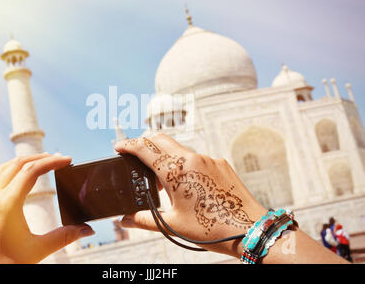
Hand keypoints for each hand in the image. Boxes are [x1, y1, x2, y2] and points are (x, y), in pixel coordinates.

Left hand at [0, 153, 93, 263]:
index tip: (67, 160)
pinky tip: (19, 176)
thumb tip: (86, 230)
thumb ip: (65, 237)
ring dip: (24, 161)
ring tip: (42, 162)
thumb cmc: (3, 264)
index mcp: (7, 204)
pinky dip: (11, 169)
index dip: (52, 162)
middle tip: (58, 158)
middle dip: (40, 158)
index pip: (31, 171)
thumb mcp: (38, 250)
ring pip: (4, 167)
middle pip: (17, 163)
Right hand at [115, 134, 266, 256]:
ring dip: (165, 155)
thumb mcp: (173, 224)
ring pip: (179, 148)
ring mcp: (208, 159)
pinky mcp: (220, 163)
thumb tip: (125, 221)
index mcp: (176, 172)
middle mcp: (192, 159)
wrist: (249, 229)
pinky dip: (184, 163)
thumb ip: (145, 220)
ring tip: (161, 177)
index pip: (145, 149)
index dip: (128, 145)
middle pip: (161, 139)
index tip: (118, 146)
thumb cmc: (211, 229)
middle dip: (145, 143)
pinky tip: (187, 182)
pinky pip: (197, 157)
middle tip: (135, 154)